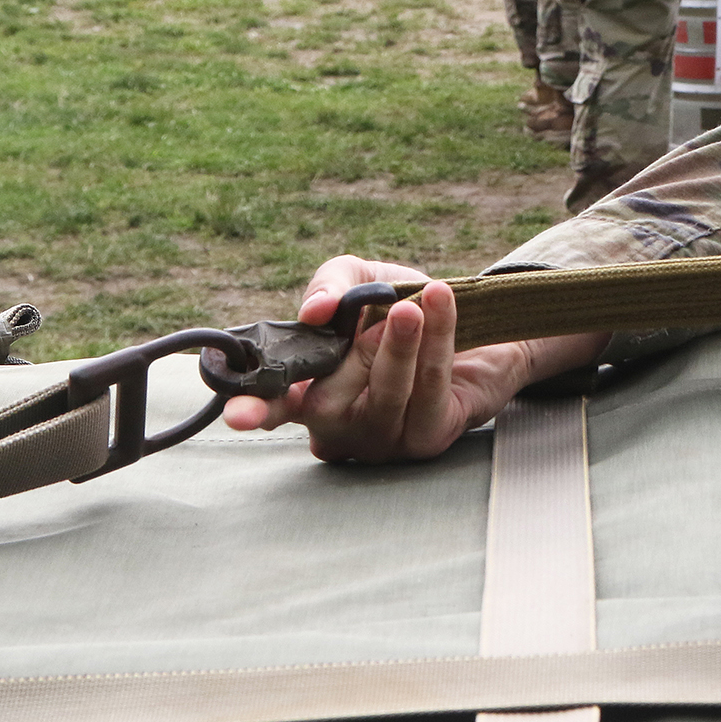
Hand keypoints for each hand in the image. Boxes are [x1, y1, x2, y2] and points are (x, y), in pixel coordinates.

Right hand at [220, 255, 606, 462]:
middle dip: (364, 351)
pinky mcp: (428, 439)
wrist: (480, 321)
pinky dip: (435, 346)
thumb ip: (332, 285)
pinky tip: (440, 308)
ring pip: (385, 398)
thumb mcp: (362, 280)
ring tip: (415, 306)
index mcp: (310, 391)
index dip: (256, 411)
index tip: (240, 415)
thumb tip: (315, 310)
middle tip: (397, 310)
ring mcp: (382, 441)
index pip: (274, 408)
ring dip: (402, 346)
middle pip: (331, 401)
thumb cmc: (403, 306)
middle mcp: (339, 426)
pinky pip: (428, 394)